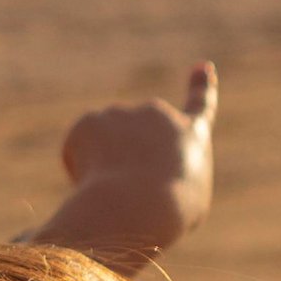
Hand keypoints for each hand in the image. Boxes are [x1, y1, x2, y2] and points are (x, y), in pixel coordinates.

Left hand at [22, 63, 217, 275]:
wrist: (140, 204)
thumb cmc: (170, 213)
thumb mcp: (185, 202)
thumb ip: (169, 178)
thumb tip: (136, 177)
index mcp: (191, 133)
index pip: (200, 104)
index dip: (201, 86)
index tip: (202, 67)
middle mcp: (157, 113)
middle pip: (135, 136)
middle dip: (126, 158)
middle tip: (130, 190)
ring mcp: (122, 112)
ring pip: (104, 144)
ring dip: (103, 165)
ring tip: (116, 189)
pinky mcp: (90, 121)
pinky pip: (78, 148)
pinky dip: (79, 167)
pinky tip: (93, 181)